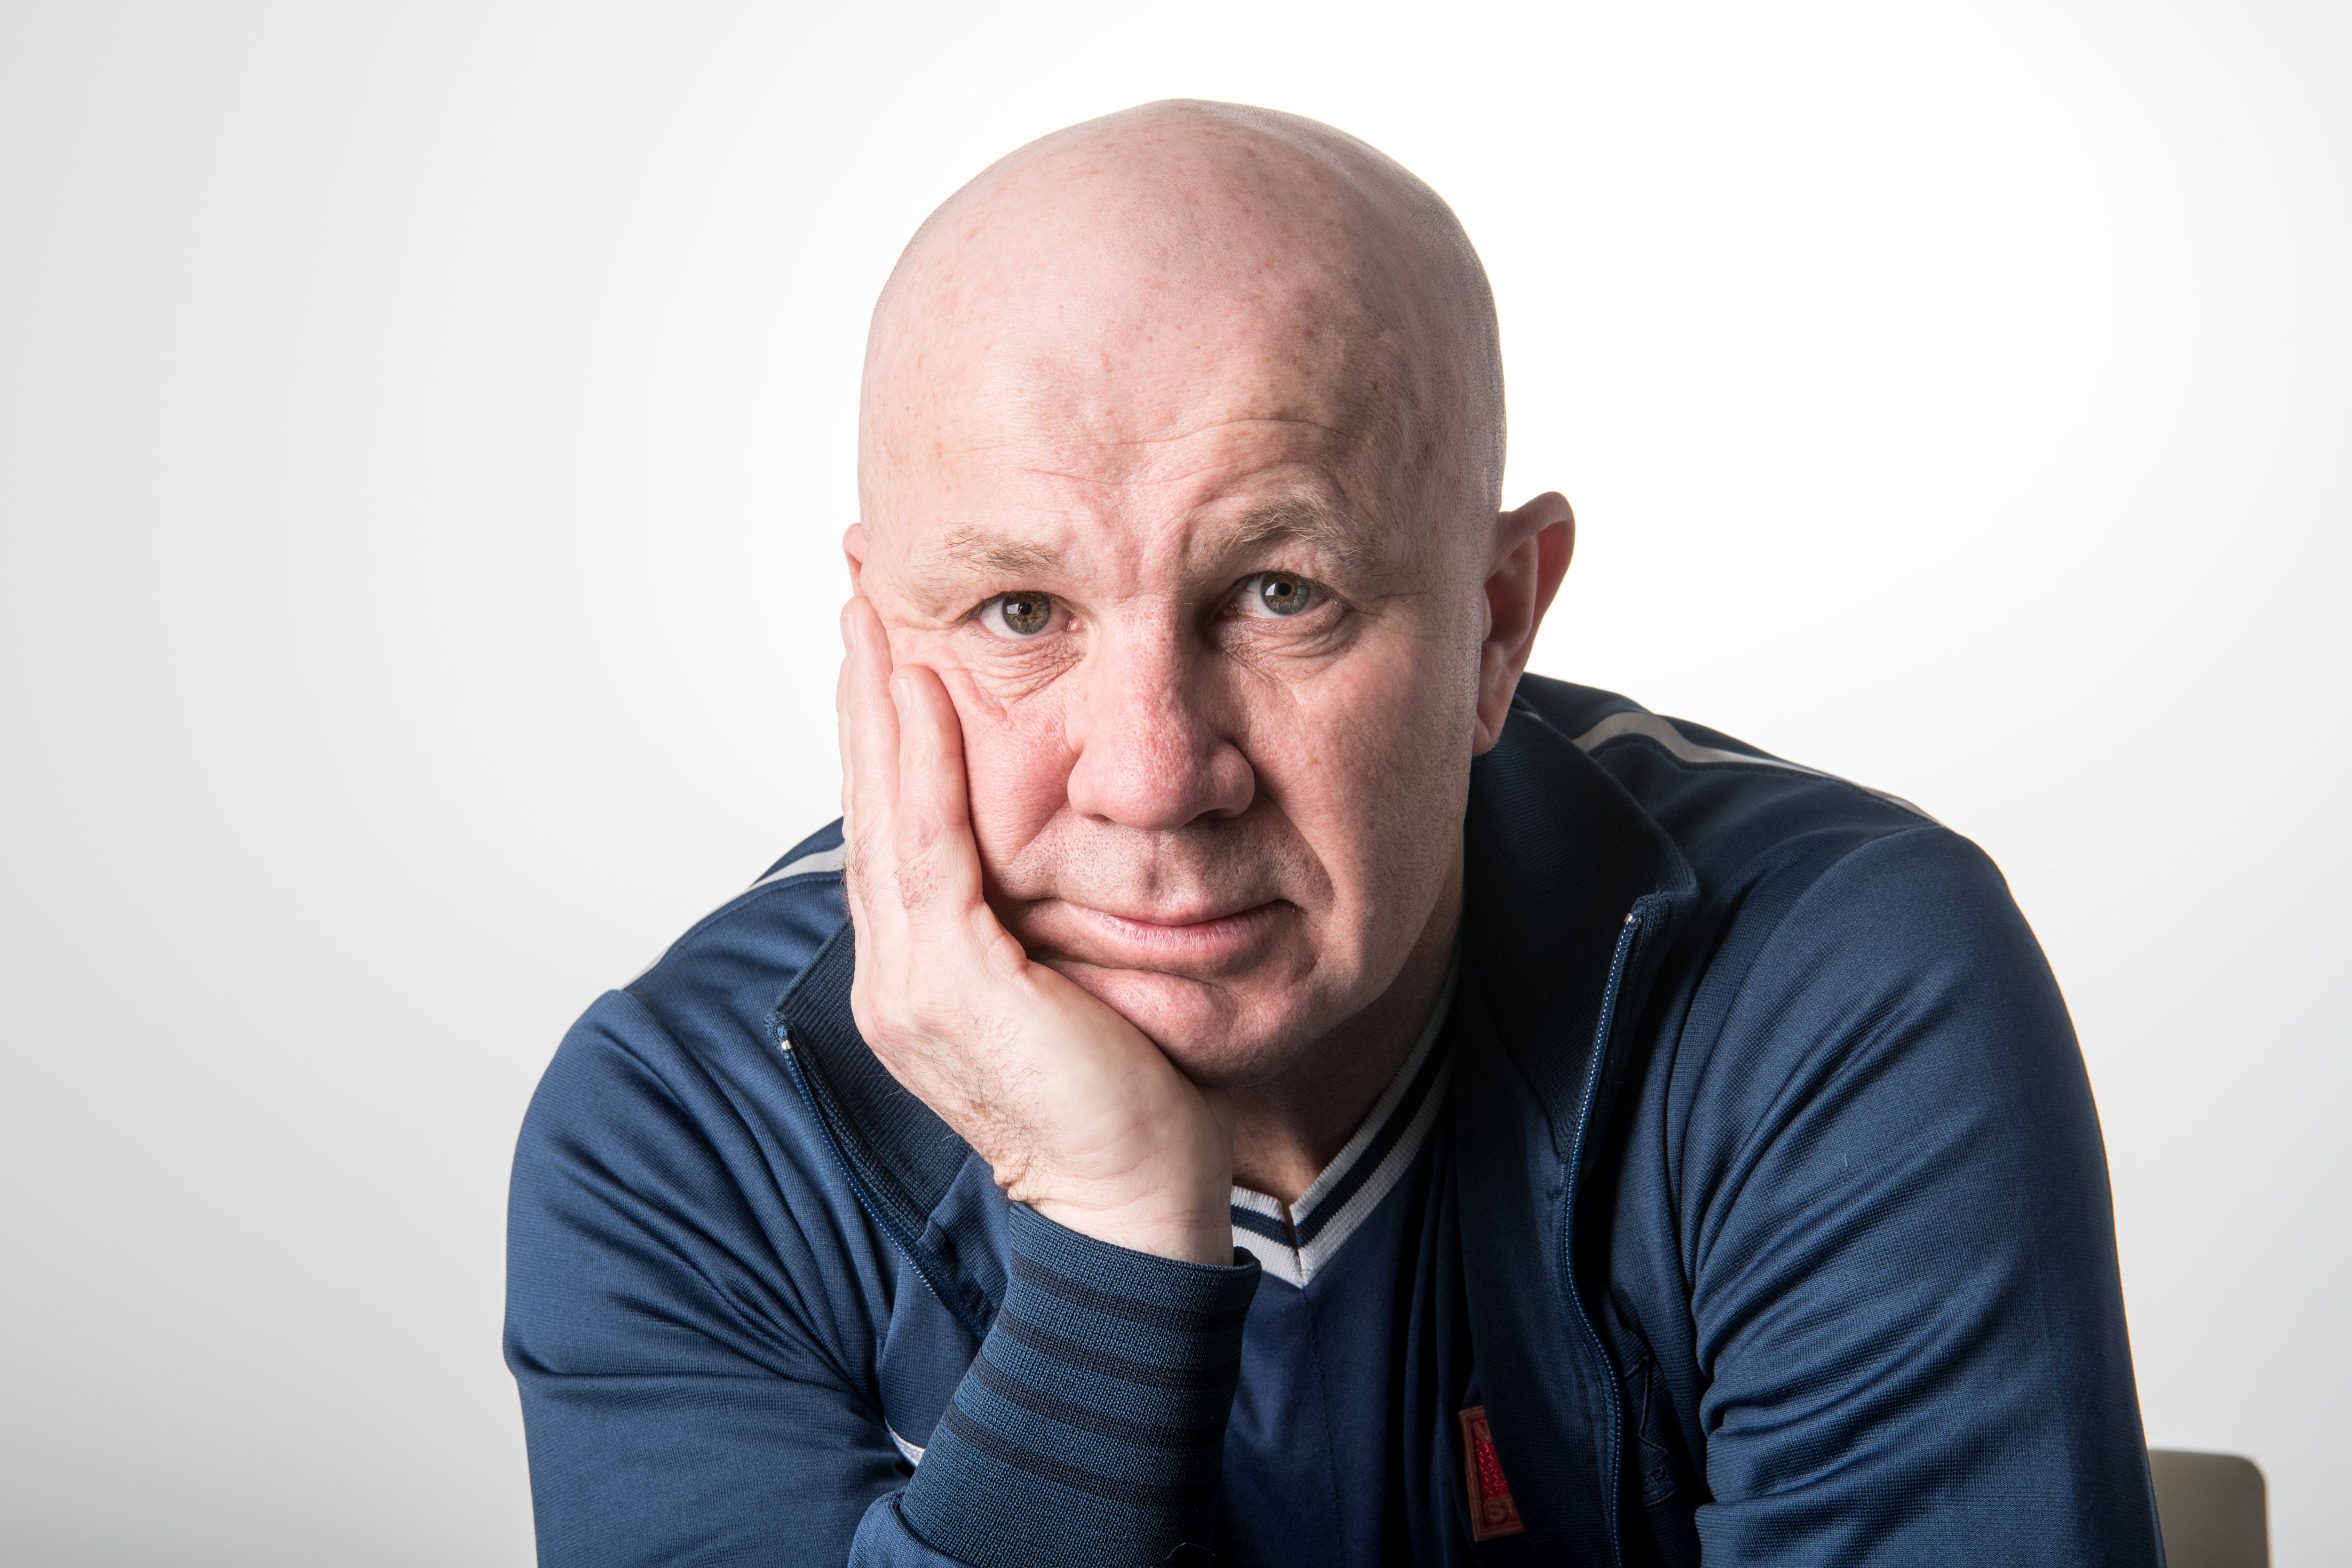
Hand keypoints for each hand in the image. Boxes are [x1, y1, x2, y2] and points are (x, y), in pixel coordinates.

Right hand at [836, 597, 1234, 1265]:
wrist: (1136, 1209)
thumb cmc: (1129, 1103)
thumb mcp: (1075, 986)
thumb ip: (1044, 922)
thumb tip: (1068, 849)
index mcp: (917, 976)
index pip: (893, 825)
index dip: (879, 727)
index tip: (882, 634)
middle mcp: (894, 975)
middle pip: (869, 800)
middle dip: (860, 685)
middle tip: (856, 580)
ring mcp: (909, 983)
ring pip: (884, 810)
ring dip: (874, 697)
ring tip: (870, 601)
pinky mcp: (950, 984)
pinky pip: (927, 846)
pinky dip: (917, 760)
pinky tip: (916, 682)